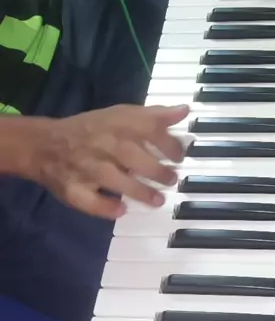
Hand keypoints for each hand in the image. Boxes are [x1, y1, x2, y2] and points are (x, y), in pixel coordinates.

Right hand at [27, 104, 188, 218]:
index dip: (170, 144)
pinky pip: (90, 201)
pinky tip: (121, 210)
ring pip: (115, 180)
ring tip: (158, 199)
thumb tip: (183, 111)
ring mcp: (87, 168)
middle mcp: (103, 145)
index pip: (148, 129)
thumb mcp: (121, 115)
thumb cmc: (91, 130)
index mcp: (116, 124)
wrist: (45, 144)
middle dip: (157, 171)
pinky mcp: (74, 189)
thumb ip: (153, 115)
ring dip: (139, 191)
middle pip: (133, 156)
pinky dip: (105, 207)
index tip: (180, 156)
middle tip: (171, 179)